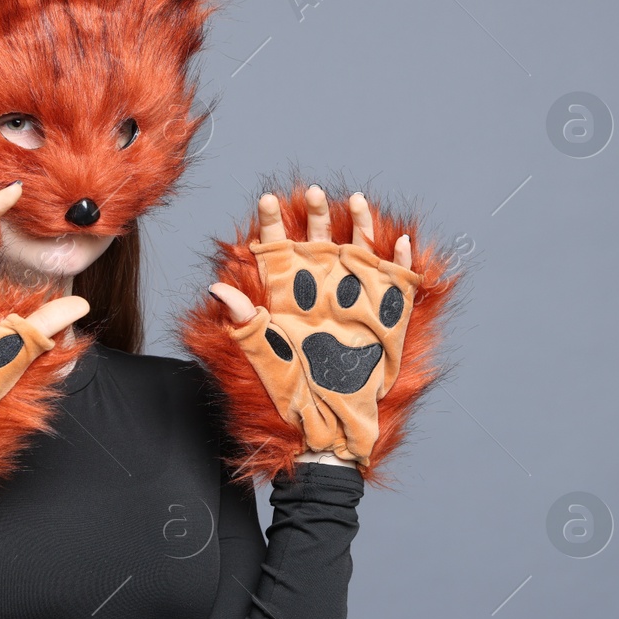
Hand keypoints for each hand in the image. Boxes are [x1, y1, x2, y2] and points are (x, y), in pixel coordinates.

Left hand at [208, 185, 418, 467]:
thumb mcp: (262, 355)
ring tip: (357, 200)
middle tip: (312, 192)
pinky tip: (400, 242)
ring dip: (359, 226)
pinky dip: (401, 263)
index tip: (266, 200)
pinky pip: (396, 284)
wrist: (326, 426)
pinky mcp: (383, 318)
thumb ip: (244, 321)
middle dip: (315, 215)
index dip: (272, 225)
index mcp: (290, 299)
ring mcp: (353, 303)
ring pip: (358, 252)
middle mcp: (322, 294)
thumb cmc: (291, 394)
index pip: (278, 252)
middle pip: (318, 243)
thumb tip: (216, 288)